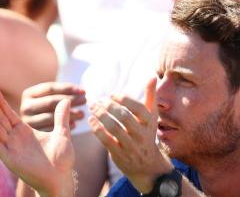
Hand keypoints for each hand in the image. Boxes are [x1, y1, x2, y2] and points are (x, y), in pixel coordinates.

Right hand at [0, 85, 76, 196]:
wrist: (61, 179)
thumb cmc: (62, 160)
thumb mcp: (62, 134)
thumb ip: (61, 118)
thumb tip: (65, 100)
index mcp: (24, 131)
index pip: (8, 113)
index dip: (0, 102)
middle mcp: (14, 138)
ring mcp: (10, 148)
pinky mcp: (9, 159)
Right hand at [21, 81, 86, 130]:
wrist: (34, 137)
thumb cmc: (46, 111)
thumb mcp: (48, 99)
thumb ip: (61, 94)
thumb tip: (81, 91)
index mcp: (28, 94)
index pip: (50, 88)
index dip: (67, 88)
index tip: (83, 90)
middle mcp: (25, 106)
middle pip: (51, 101)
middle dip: (71, 100)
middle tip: (85, 100)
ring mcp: (28, 121)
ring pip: (52, 116)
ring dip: (70, 114)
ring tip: (82, 113)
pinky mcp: (34, 133)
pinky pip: (51, 129)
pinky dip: (64, 126)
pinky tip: (74, 124)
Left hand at [90, 77, 170, 193]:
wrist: (148, 165)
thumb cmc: (146, 133)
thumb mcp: (151, 117)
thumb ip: (150, 96)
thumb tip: (152, 76)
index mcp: (150, 123)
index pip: (138, 108)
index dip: (123, 99)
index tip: (111, 94)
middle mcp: (142, 134)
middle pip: (124, 117)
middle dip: (108, 106)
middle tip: (97, 100)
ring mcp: (131, 146)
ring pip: (114, 128)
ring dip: (100, 115)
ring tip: (92, 107)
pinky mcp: (120, 154)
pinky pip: (107, 140)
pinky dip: (97, 129)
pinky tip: (91, 120)